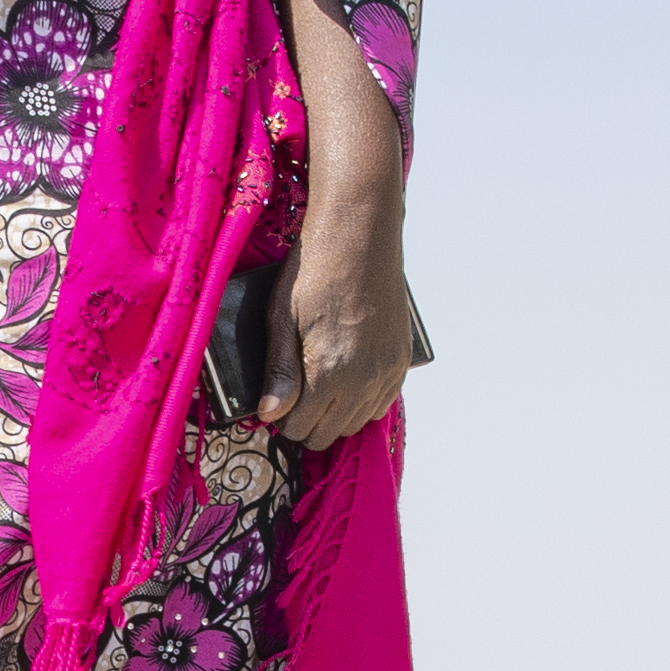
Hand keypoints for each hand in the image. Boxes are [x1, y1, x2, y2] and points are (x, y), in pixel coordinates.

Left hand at [260, 188, 418, 452]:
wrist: (360, 237)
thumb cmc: (314, 271)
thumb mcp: (281, 319)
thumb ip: (278, 372)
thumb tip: (269, 415)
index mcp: (329, 372)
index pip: (299, 428)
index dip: (281, 417)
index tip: (276, 399)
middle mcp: (364, 380)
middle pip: (328, 433)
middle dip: (306, 421)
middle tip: (293, 393)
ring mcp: (386, 372)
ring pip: (356, 424)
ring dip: (334, 413)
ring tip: (318, 383)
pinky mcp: (400, 361)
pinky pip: (380, 404)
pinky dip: (361, 401)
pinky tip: (346, 377)